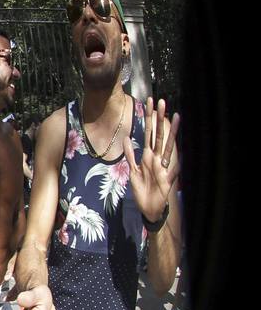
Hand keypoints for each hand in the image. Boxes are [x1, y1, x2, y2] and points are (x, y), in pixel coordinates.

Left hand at [123, 96, 179, 224]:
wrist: (149, 208)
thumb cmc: (142, 189)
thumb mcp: (132, 171)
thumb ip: (130, 155)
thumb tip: (127, 138)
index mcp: (147, 156)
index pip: (147, 134)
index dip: (148, 119)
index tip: (149, 104)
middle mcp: (156, 159)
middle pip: (158, 135)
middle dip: (159, 119)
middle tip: (161, 101)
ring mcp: (162, 168)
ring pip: (168, 146)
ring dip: (171, 133)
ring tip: (176, 117)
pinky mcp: (167, 180)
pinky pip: (173, 170)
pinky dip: (177, 163)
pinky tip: (182, 153)